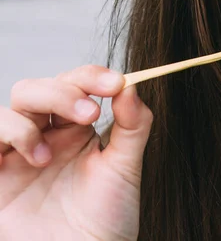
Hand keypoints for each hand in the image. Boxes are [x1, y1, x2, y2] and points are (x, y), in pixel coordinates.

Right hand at [0, 65, 152, 240]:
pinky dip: (6, 132)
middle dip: (63, 92)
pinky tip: (33, 156)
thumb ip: (133, 125)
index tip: (115, 83)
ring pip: (13, 106)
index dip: (93, 77)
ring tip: (49, 155)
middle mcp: (48, 135)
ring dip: (31, 118)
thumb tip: (132, 85)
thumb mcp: (126, 167)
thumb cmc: (106, 217)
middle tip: (90, 113)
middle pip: (40, 88)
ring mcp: (20, 152)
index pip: (78, 84)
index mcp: (79, 128)